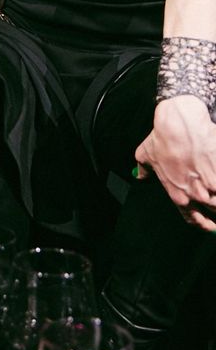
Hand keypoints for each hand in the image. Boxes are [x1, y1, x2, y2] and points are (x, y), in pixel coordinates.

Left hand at [135, 96, 215, 230]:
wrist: (181, 124)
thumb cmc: (164, 139)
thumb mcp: (147, 155)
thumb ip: (145, 171)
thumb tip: (140, 177)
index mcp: (178, 195)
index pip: (193, 219)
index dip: (203, 224)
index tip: (210, 225)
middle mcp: (197, 195)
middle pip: (215, 214)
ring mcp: (213, 185)